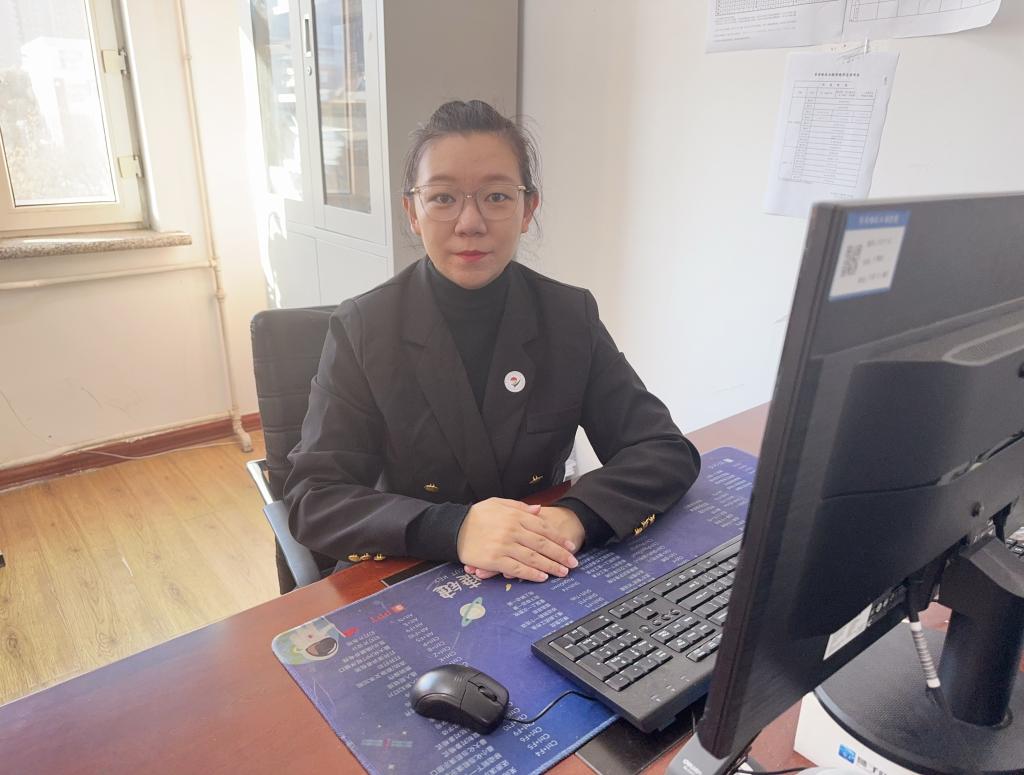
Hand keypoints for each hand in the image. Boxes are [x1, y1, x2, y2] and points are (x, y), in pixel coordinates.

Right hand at [457, 498, 579, 581]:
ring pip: (533, 558)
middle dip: (560, 554)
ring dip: (551, 566)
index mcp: (514, 515)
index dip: (558, 538)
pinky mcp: (495, 560)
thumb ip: (520, 507)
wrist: (453, 527)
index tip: (569, 545)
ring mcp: (504, 546)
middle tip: (573, 562)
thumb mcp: (498, 503)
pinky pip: (518, 569)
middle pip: (542, 544)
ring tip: (563, 572)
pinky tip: (542, 577)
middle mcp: (512, 530)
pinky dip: (532, 574)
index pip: (543, 527)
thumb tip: (539, 510)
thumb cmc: (476, 516)